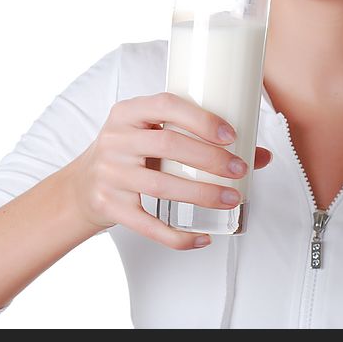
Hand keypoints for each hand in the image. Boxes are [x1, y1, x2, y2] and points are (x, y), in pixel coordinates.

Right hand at [70, 91, 272, 249]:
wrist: (82, 187)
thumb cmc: (129, 155)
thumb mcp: (151, 135)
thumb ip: (197, 138)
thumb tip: (260, 155)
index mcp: (127, 113)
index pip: (165, 105)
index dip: (201, 119)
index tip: (231, 135)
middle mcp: (115, 140)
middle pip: (167, 146)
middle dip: (210, 159)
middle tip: (240, 170)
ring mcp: (110, 175)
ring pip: (161, 186)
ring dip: (202, 195)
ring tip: (231, 199)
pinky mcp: (110, 207)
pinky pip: (147, 225)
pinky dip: (177, 235)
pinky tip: (202, 236)